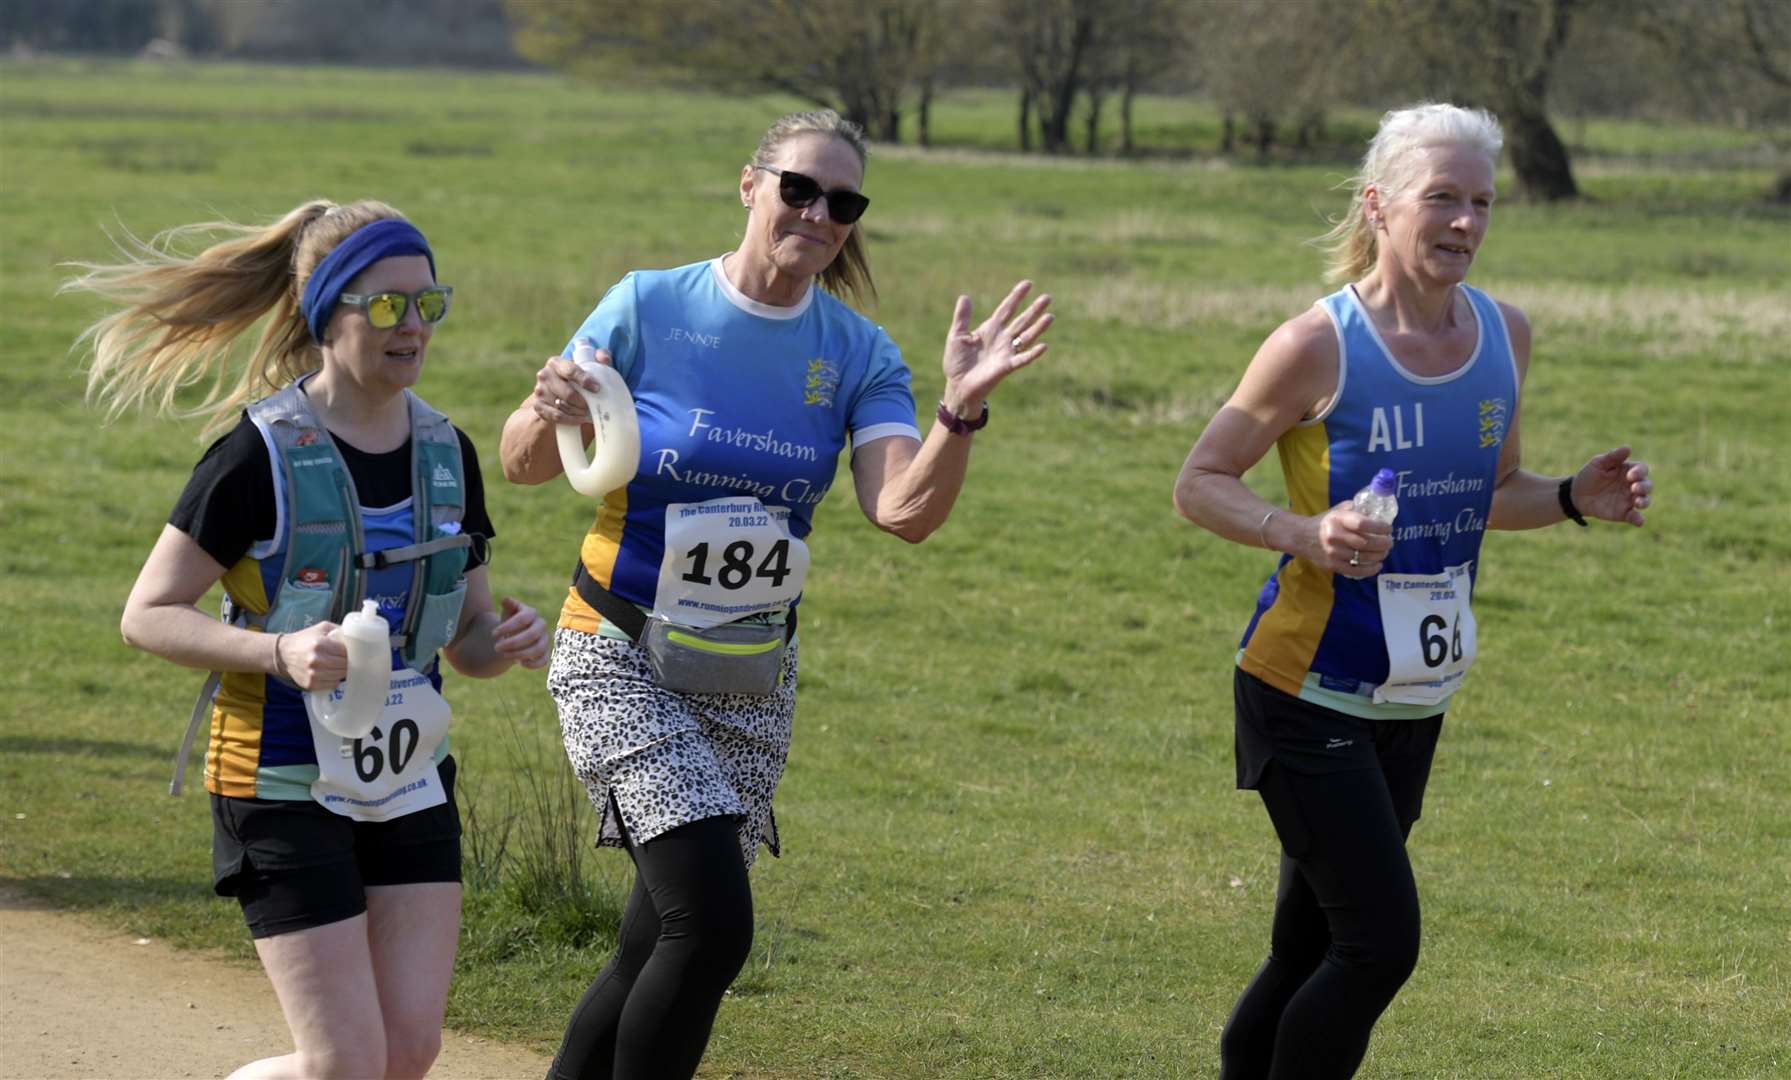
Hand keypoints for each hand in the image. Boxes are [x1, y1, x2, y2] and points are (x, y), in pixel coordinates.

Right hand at [276, 622, 347, 690]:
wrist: (284, 654)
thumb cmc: (306, 639)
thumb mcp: (322, 628)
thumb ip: (340, 631)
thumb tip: (358, 637)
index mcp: (319, 644)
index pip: (346, 652)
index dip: (352, 652)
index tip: (353, 651)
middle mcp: (316, 660)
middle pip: (344, 665)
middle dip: (349, 662)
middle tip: (348, 658)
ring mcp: (313, 674)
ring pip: (340, 675)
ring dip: (343, 671)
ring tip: (339, 665)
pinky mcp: (311, 684)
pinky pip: (332, 684)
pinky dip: (335, 678)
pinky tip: (330, 672)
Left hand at [491, 597, 551, 669]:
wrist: (516, 634)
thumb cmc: (510, 621)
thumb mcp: (507, 611)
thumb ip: (508, 605)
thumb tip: (505, 600)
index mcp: (532, 613)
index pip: (522, 619)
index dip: (507, 627)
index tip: (492, 634)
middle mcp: (541, 625)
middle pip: (531, 635)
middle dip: (512, 643)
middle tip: (496, 647)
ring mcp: (545, 639)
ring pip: (537, 649)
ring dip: (519, 654)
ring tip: (503, 655)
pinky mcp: (545, 653)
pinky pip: (543, 661)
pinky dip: (532, 664)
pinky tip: (520, 663)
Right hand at [530, 347, 611, 425]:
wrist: (555, 395)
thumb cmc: (576, 378)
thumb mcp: (588, 366)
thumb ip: (599, 358)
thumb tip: (604, 359)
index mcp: (556, 363)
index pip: (571, 370)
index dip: (585, 380)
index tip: (597, 389)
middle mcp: (545, 375)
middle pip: (568, 393)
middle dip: (583, 402)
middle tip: (592, 406)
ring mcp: (539, 391)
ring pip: (562, 405)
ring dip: (578, 412)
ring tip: (587, 413)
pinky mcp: (538, 406)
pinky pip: (556, 416)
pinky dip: (570, 419)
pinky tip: (579, 419)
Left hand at [940, 280, 1052, 412]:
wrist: (957, 385)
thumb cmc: (956, 362)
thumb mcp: (956, 336)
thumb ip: (962, 317)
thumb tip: (965, 297)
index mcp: (991, 329)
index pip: (1006, 309)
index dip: (1016, 296)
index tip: (1028, 283)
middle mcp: (1002, 338)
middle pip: (1021, 320)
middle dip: (1034, 309)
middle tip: (1047, 297)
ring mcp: (1006, 352)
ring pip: (1026, 337)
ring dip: (1038, 327)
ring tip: (1050, 316)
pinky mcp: (1006, 367)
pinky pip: (1022, 359)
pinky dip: (1032, 353)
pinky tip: (1043, 346)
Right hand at [1314, 501, 1393, 578]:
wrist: (1300, 537)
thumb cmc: (1323, 523)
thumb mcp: (1336, 511)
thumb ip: (1354, 509)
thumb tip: (1374, 511)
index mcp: (1337, 519)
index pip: (1363, 524)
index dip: (1379, 528)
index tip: (1388, 529)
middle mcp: (1335, 536)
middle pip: (1366, 543)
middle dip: (1383, 543)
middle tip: (1390, 542)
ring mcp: (1333, 552)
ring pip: (1363, 557)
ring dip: (1379, 555)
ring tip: (1385, 552)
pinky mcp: (1332, 565)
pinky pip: (1355, 570)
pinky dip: (1370, 569)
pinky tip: (1378, 565)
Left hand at [1572, 446, 1651, 526]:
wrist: (1576, 495)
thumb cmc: (1589, 475)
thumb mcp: (1598, 463)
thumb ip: (1613, 456)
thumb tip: (1628, 447)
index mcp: (1629, 471)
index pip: (1642, 469)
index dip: (1640, 472)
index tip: (1630, 475)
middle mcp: (1633, 485)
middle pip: (1648, 485)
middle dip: (1644, 487)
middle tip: (1634, 488)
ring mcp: (1630, 500)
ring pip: (1645, 501)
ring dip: (1644, 502)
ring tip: (1637, 502)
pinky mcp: (1624, 513)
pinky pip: (1635, 517)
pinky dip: (1639, 519)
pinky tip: (1639, 521)